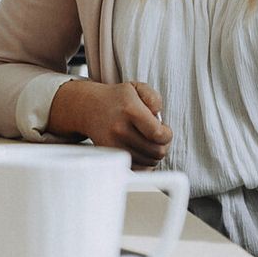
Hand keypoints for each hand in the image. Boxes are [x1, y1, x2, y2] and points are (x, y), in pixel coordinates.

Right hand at [45, 79, 171, 164]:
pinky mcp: (112, 156)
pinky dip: (144, 162)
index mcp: (130, 110)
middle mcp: (121, 130)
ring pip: (149, 162)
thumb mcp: (137, 87)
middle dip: (163, 145)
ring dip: (154, 154)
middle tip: (158, 136)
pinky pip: (138, 169)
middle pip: (156, 151)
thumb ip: (154, 98)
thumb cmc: (117, 98)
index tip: (165, 129)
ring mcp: (115, 145)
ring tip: (149, 141)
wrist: (89, 108)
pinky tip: (142, 150)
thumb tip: (159, 117)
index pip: (157, 134)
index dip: (167, 135)